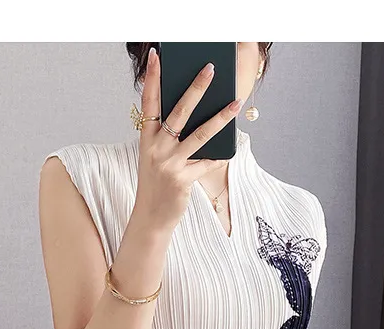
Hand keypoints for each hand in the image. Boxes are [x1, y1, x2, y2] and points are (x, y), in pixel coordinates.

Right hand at [132, 47, 242, 235]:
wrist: (151, 217)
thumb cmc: (155, 183)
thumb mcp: (154, 156)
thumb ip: (166, 136)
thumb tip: (193, 114)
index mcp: (147, 138)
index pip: (149, 102)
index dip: (153, 78)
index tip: (158, 56)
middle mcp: (157, 148)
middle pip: (179, 111)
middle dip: (196, 88)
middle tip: (210, 69)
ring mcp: (170, 163)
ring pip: (200, 134)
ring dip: (220, 117)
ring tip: (235, 102)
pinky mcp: (183, 179)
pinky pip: (207, 162)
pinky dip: (218, 156)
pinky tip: (229, 149)